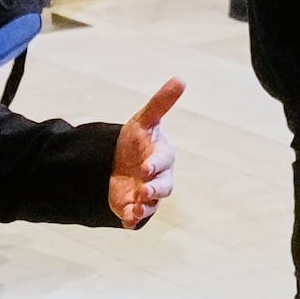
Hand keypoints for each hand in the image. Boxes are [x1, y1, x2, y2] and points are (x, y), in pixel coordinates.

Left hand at [108, 79, 184, 227]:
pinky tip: (126, 220)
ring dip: (144, 207)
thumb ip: (161, 103)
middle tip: (143, 191)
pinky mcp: (135, 207)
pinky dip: (132, 219)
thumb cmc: (136, 140)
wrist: (118, 162)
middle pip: (164, 186)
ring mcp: (147, 194)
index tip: (146, 166)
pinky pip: (137, 217)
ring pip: (152, 204)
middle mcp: (158, 178)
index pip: (163, 161)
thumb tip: (181, 78)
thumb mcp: (144, 120)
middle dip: (154, 190)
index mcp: (162, 157)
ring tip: (133, 208)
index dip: (156, 164)